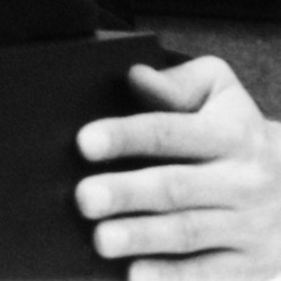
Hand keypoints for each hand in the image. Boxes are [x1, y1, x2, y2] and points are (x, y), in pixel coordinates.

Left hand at [75, 57, 280, 279]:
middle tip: (84, 197)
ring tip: (102, 239)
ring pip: (190, 233)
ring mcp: (250, 227)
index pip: (169, 132)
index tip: (85, 142)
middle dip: (127, 193)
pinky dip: (176, 278)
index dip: (126, 136)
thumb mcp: (220, 92)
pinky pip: (214, 275)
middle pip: (176, 188)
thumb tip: (135, 76)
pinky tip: (139, 277)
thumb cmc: (237, 130)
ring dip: (144, 238)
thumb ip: (177, 84)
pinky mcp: (254, 265)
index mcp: (229, 135)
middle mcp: (242, 182)